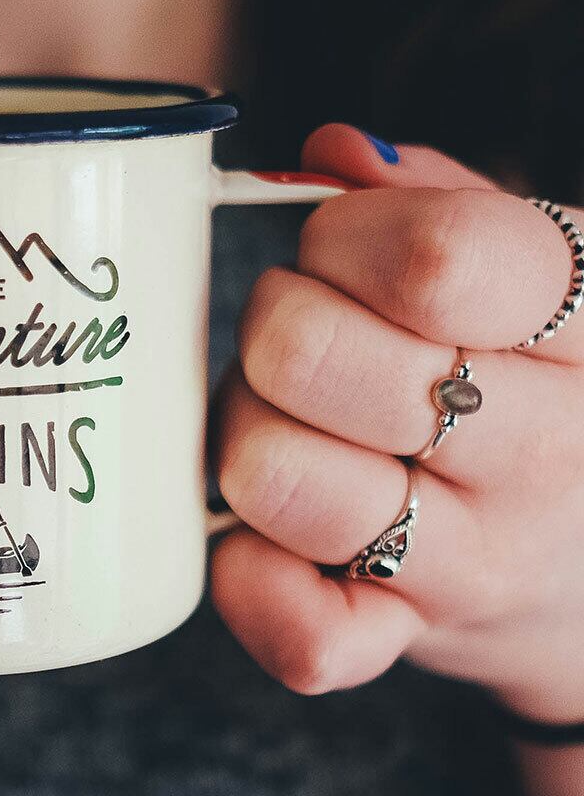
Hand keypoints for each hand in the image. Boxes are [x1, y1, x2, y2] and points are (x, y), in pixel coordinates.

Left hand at [212, 124, 583, 723]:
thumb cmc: (541, 389)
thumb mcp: (540, 275)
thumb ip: (439, 197)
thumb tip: (330, 154)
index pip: (433, 260)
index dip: (342, 238)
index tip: (340, 250)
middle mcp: (548, 449)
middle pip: (311, 355)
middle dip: (276, 325)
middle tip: (310, 339)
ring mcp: (479, 561)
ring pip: (271, 474)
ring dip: (248, 432)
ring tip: (295, 427)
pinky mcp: (405, 641)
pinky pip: (290, 625)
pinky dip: (249, 573)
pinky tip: (275, 534)